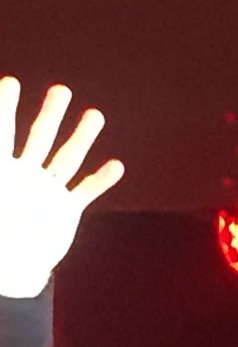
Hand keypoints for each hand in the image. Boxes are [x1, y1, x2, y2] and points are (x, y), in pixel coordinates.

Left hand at [0, 78, 124, 297]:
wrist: (14, 263)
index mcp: (3, 171)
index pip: (3, 134)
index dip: (5, 108)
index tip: (10, 83)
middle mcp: (27, 174)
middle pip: (40, 137)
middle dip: (51, 114)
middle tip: (61, 90)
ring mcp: (48, 190)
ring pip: (67, 158)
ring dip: (82, 137)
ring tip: (95, 115)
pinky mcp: (66, 209)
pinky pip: (86, 191)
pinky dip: (101, 180)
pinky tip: (116, 166)